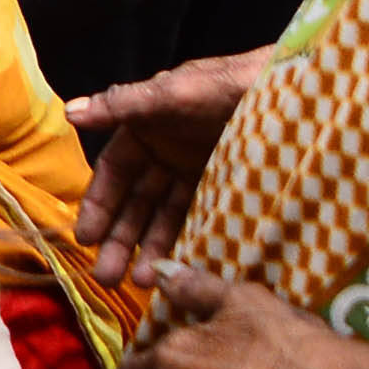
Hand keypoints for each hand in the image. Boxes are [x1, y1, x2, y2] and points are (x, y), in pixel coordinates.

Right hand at [66, 47, 268, 286]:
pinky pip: (200, 220)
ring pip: (165, 216)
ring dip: (151, 248)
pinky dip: (185, 243)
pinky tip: (178, 268)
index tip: (84, 239)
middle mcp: (168, 154)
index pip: (114, 173)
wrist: (298, 91)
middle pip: (136, 202)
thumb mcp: (174, 92)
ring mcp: (198, 173)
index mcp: (148, 128)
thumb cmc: (231, 85)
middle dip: (120, 239)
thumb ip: (123, 105)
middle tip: (106, 276)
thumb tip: (70, 113)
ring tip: (141, 283)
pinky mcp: (228, 189)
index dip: (99, 206)